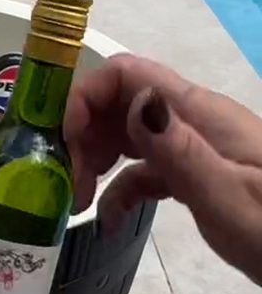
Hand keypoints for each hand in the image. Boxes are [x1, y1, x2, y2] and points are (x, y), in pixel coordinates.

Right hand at [64, 53, 261, 284]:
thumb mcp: (228, 196)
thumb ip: (179, 148)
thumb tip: (136, 100)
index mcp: (196, 112)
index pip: (126, 73)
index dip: (85, 95)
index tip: (66, 142)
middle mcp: (189, 119)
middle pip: (118, 101)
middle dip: (82, 132)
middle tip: (68, 180)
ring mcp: (191, 145)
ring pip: (125, 132)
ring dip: (94, 158)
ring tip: (78, 198)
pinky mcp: (193, 172)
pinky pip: (144, 167)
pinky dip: (120, 188)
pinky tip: (109, 220)